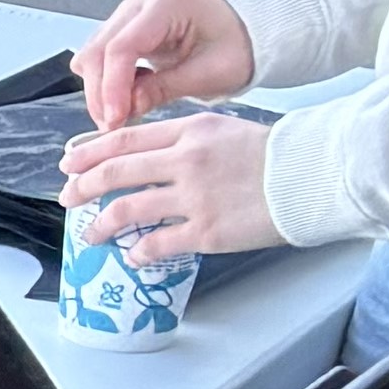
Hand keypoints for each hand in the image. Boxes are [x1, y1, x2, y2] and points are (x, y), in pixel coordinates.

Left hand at [59, 107, 277, 270]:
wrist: (319, 174)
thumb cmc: (281, 155)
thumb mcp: (228, 131)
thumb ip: (189, 141)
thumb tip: (153, 157)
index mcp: (192, 131)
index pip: (125, 139)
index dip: (90, 153)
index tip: (70, 164)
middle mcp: (186, 161)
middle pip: (115, 172)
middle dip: (83, 186)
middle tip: (68, 197)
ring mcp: (194, 197)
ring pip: (126, 209)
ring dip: (101, 224)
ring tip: (91, 234)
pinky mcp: (206, 230)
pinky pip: (156, 244)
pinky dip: (137, 251)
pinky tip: (133, 256)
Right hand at [73, 0, 257, 128]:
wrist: (251, 27)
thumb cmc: (239, 44)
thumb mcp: (211, 72)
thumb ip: (164, 89)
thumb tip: (125, 109)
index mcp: (167, 3)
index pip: (121, 47)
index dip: (111, 87)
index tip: (113, 119)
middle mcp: (141, 0)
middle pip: (97, 50)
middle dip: (100, 93)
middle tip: (112, 125)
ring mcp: (129, 10)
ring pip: (92, 54)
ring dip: (100, 89)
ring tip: (121, 114)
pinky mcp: (125, 25)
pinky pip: (101, 56)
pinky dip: (107, 81)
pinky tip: (126, 97)